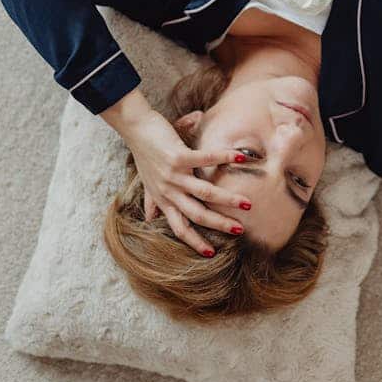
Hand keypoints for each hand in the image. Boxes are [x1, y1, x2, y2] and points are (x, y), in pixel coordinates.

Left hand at [120, 108, 250, 255]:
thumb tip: (149, 218)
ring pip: (204, 193)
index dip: (194, 242)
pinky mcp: (177, 156)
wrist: (134, 128)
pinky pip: (205, 159)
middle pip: (196, 215)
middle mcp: (168, 191)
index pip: (179, 227)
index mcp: (163, 199)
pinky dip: (224, 158)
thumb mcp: (146, 182)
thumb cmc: (144, 153)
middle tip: (240, 230)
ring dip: (227, 199)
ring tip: (247, 203)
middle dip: (219, 224)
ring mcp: (172, 175)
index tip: (211, 253)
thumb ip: (151, 200)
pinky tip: (240, 158)